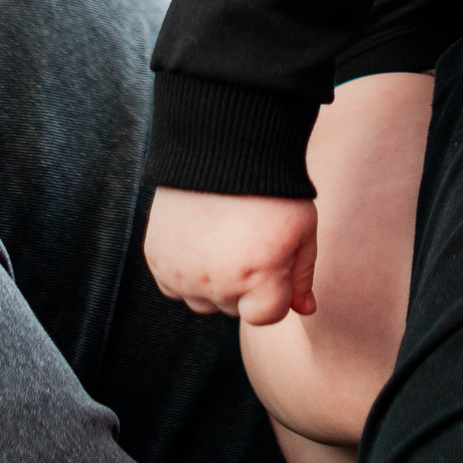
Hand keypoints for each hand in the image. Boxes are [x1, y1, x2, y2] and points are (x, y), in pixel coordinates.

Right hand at [144, 185, 318, 324]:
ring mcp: (182, 273)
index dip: (275, 290)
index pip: (266, 316)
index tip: (275, 261)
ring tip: (225, 240)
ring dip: (215, 283)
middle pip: (234, 308)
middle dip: (247, 285)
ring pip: (203, 302)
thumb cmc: (272, 189)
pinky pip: (174, 286)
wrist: (221, 147)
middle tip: (249, 242)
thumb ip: (303, 275)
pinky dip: (187, 272)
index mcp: (258, 278)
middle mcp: (216, 283)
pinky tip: (201, 241)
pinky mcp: (157, 259)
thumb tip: (305, 310)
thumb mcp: (302, 229)